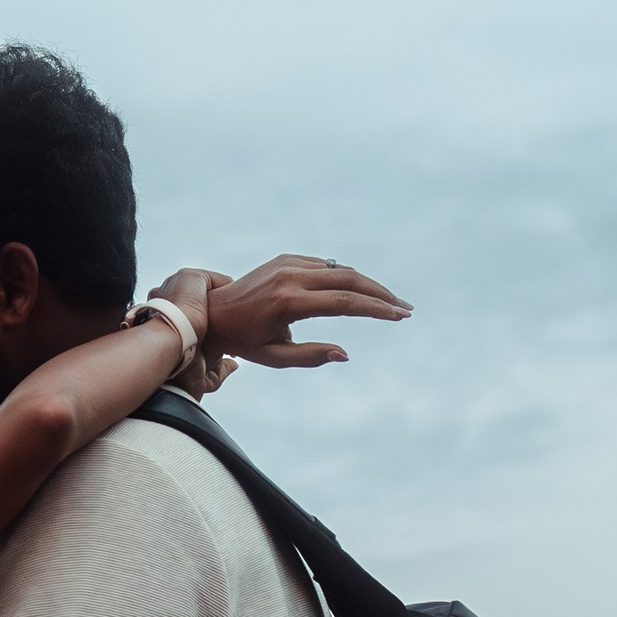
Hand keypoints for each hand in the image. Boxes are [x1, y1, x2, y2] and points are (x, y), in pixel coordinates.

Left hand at [155, 254, 407, 373]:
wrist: (212, 312)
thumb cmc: (243, 341)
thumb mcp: (273, 358)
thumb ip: (310, 356)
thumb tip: (345, 354)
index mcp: (288, 302)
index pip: (344, 303)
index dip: (376, 309)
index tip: (400, 316)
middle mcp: (290, 277)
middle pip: (350, 280)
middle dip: (382, 294)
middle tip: (405, 309)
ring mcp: (288, 263)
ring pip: (340, 270)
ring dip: (367, 285)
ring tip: (389, 302)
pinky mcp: (286, 258)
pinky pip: (325, 266)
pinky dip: (347, 277)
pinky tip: (362, 291)